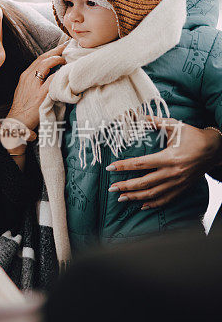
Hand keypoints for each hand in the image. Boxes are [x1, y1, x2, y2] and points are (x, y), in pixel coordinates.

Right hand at [7, 43, 66, 129]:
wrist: (17, 122)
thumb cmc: (23, 107)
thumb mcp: (24, 90)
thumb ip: (34, 81)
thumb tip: (48, 74)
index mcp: (25, 76)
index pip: (38, 59)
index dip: (51, 52)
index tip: (60, 48)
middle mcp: (28, 78)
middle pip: (43, 58)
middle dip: (56, 51)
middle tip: (67, 47)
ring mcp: (34, 85)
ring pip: (46, 64)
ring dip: (58, 60)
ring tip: (67, 60)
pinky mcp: (40, 94)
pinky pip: (52, 79)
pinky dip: (60, 74)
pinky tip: (66, 72)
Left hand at [107, 117, 221, 209]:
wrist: (215, 150)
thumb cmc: (193, 136)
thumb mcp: (175, 126)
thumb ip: (155, 122)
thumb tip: (137, 116)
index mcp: (169, 157)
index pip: (141, 163)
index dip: (123, 166)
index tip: (110, 168)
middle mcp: (173, 172)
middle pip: (145, 182)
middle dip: (126, 186)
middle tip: (111, 188)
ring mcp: (178, 183)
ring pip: (153, 194)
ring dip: (135, 197)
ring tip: (121, 198)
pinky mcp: (182, 188)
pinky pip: (166, 199)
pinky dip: (153, 204)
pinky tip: (141, 205)